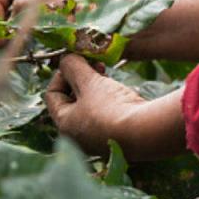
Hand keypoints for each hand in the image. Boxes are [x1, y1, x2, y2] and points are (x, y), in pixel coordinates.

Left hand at [45, 55, 186, 159]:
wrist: (145, 132)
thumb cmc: (111, 108)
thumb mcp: (89, 81)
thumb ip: (73, 66)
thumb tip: (65, 59)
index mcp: (64, 125)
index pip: (52, 95)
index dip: (61, 73)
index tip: (77, 61)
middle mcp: (78, 136)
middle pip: (72, 101)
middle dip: (81, 79)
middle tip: (94, 64)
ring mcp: (99, 139)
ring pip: (90, 107)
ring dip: (96, 88)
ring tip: (107, 74)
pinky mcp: (117, 138)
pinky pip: (106, 115)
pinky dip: (109, 100)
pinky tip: (120, 91)